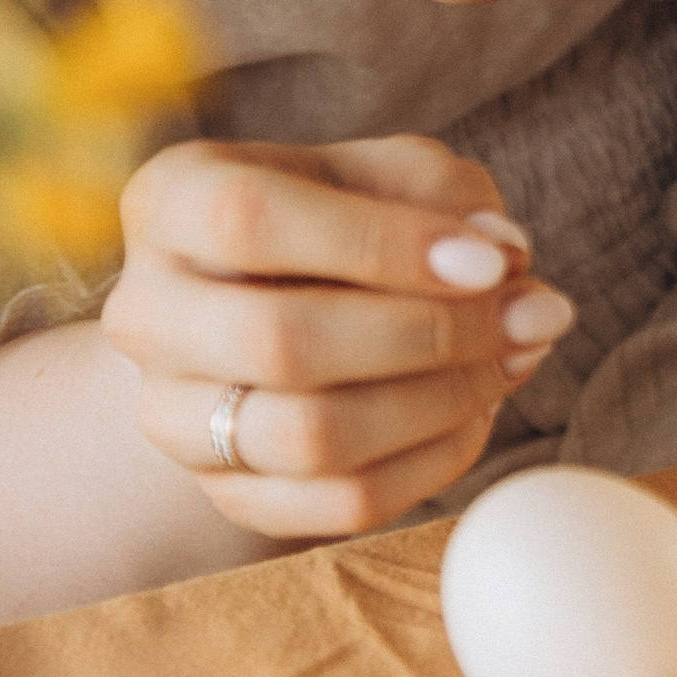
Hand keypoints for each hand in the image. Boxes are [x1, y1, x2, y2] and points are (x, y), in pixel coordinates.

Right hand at [103, 134, 578, 541]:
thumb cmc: (338, 219)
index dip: (383, 244)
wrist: (271, 305)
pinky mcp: (226, 493)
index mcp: (172, 202)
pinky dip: (433, 461)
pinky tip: (478, 411)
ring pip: (310, 437)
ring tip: (517, 357)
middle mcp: (147, 313)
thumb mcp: (384, 172)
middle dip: (429, 333)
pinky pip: (339, 503)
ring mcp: (173, 416)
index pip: (250, 222)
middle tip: (530, 315)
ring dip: (442, 401)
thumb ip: (444, 195)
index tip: (491, 259)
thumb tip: (501, 255)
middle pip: (278, 342)